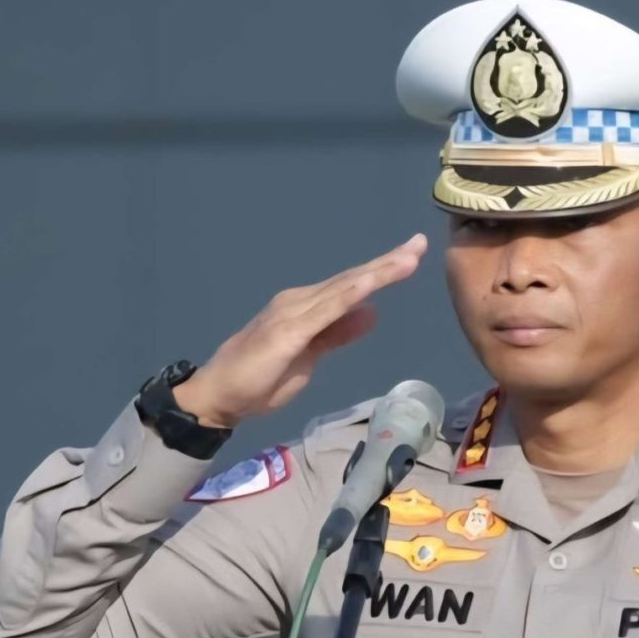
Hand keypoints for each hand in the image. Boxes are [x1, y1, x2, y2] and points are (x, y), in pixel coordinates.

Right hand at [173, 233, 427, 428]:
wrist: (219, 395)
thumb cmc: (260, 379)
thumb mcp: (309, 357)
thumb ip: (338, 334)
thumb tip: (373, 314)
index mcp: (307, 307)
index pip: (351, 285)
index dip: (383, 270)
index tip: (412, 255)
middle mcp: (300, 301)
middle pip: (352, 279)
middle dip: (388, 261)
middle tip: (420, 243)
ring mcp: (294, 313)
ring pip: (344, 288)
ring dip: (377, 272)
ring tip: (408, 258)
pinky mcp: (289, 331)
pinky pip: (327, 310)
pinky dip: (352, 294)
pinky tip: (372, 284)